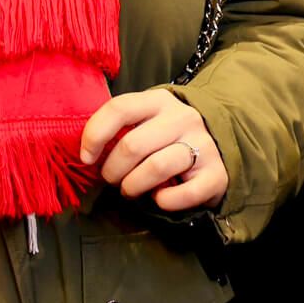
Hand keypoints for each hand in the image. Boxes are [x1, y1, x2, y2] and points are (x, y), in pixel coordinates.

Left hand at [81, 90, 227, 211]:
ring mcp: (203, 144)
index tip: (86, 158)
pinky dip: (164, 201)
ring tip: (129, 190)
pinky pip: (184, 194)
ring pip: (156, 168)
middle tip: (111, 179)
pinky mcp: (217, 173)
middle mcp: (182, 118)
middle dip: (112, 170)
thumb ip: (119, 127)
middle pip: (132, 145)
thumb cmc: (165, 135)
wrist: (217, 145)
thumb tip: (86, 151)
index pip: (118, 109)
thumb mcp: (143, 120)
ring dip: (133, 186)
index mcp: (158, 101)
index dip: (95, 135)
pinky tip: (159, 198)